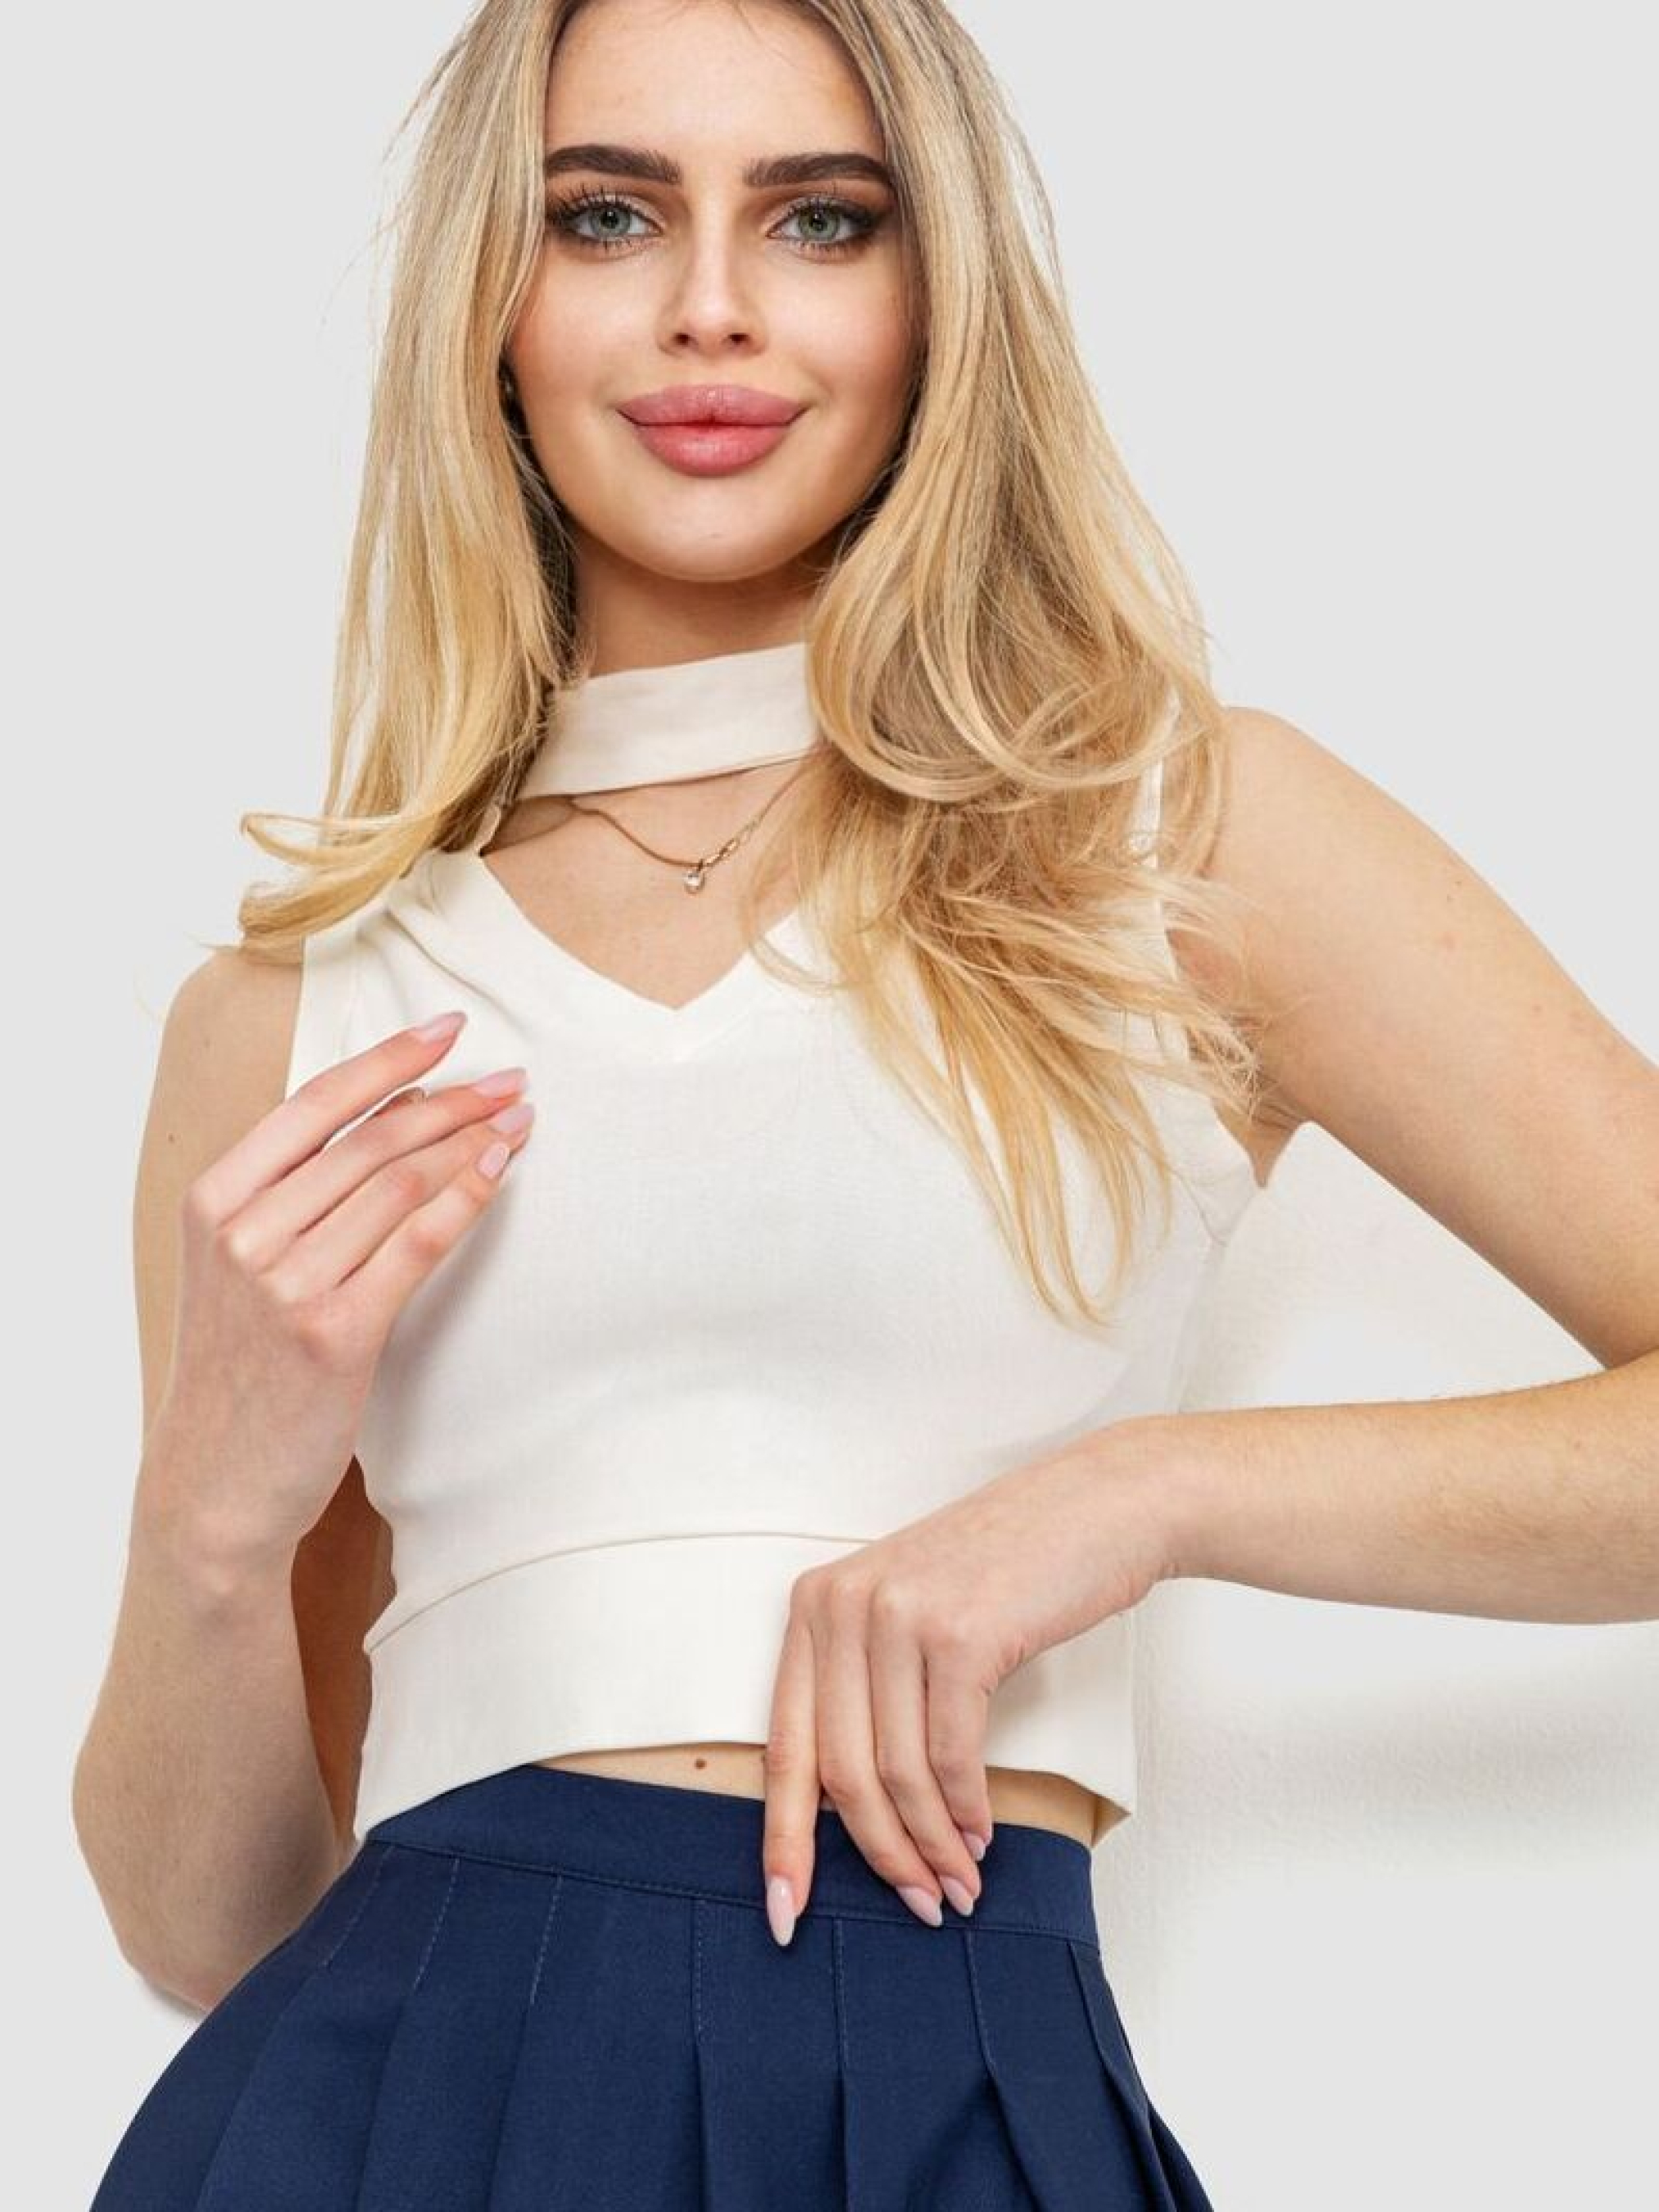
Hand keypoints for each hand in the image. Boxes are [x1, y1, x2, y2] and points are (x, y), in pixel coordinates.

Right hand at [142, 1013, 536, 1575]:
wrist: (214, 1481)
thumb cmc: (238, 1368)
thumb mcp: (233, 1267)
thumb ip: (287, 1196)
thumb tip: (387, 1114)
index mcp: (214, 1202)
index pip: (314, 1105)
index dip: (388, 1061)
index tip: (448, 1031)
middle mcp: (244, 1234)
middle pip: (368, 1141)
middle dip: (451, 1101)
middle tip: (509, 1079)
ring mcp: (287, 1284)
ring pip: (399, 1185)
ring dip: (470, 1143)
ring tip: (518, 1120)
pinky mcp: (335, 1333)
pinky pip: (415, 1244)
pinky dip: (465, 1199)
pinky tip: (500, 1171)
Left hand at [759, 1429, 1173, 1940]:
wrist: (1099, 1505)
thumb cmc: (1011, 1569)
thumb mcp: (912, 1615)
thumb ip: (871, 1691)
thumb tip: (860, 1818)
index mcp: (815, 1604)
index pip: (784, 1744)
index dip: (782, 1840)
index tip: (784, 1912)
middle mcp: (842, 1604)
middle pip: (838, 1772)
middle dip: (878, 1856)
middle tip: (918, 1906)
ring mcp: (899, 1616)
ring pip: (895, 1774)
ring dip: (929, 1846)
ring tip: (958, 1887)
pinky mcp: (960, 1635)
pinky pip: (951, 1756)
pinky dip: (965, 1812)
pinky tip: (981, 1837)